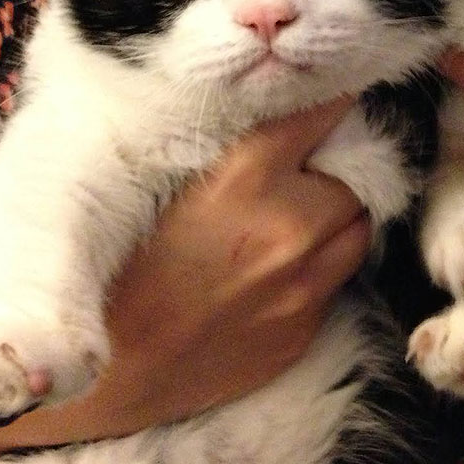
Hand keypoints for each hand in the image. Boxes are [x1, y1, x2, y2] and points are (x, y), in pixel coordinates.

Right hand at [0, 97, 369, 447]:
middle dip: (332, 177)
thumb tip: (282, 120)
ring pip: (357, 232)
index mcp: (248, 177)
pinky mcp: (305, 332)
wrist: (106, 368)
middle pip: (353, 181)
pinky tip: (270, 280)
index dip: (333, 101)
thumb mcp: (163, 181)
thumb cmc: (118, 264)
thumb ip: (234, 149)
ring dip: (336, 224)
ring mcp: (304, 286)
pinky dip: (316, 274)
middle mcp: (290, 228)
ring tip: (294, 228)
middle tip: (299, 181)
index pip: (323, 113)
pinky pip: (334, 286)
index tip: (336, 96)